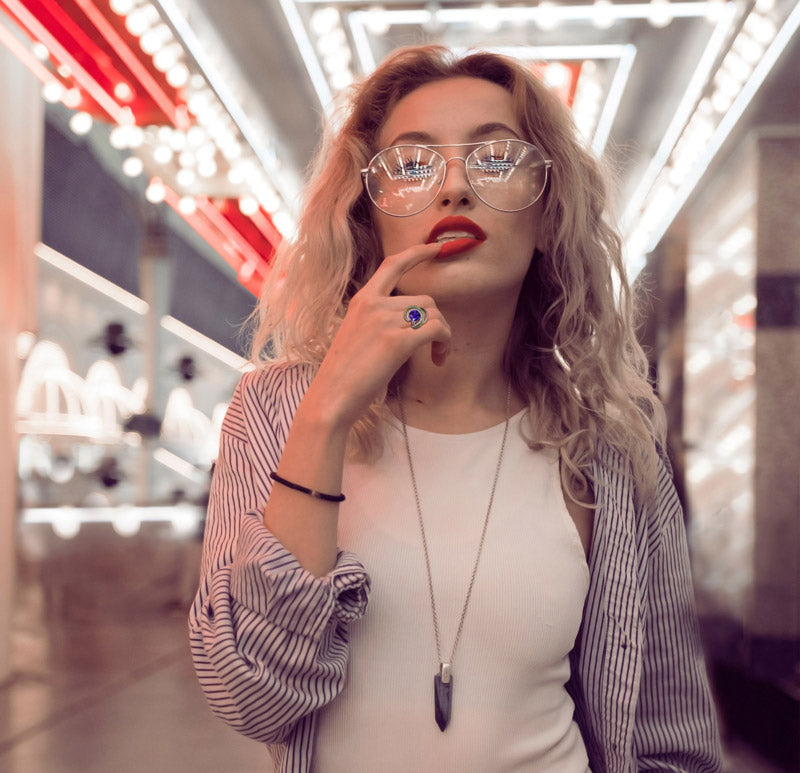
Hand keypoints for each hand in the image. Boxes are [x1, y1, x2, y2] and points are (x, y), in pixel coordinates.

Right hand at [305, 242, 451, 429]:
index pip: (392, 265)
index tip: (437, 248)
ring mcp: (384, 321)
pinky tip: (438, 360)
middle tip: (437, 348)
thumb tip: (411, 326)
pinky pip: (437, 329)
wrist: (331, 398)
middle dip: (438, 323)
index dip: (417, 253)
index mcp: (361, 301)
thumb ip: (378, 323)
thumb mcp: (357, 337)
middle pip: (425, 300)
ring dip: (444, 336)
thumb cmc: (344, 376)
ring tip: (436, 357)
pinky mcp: (396, 341)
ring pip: (435, 315)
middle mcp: (373, 304)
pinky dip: (445, 343)